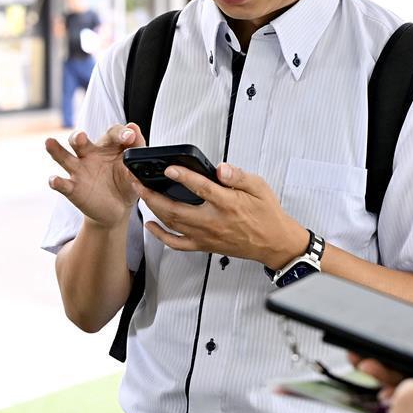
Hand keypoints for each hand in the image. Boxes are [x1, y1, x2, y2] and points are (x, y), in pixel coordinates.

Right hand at [46, 124, 144, 228]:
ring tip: (50, 142)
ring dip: (57, 150)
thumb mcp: (135, 166)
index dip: (120, 133)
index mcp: (108, 147)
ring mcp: (79, 171)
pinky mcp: (73, 188)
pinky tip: (55, 180)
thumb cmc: (125, 182)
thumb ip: (137, 147)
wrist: (118, 209)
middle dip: (78, 138)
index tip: (129, 137)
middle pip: (80, 141)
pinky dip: (57, 182)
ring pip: (64, 157)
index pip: (111, 134)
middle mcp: (89, 155)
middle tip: (81, 137)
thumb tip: (133, 128)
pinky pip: (63, 184)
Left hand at [136, 163, 308, 266]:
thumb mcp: (260, 188)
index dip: (183, 176)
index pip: (201, 188)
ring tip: (142, 195)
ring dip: (153, 209)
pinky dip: (161, 235)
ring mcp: (207, 235)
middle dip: (153, 195)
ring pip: (173, 224)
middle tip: (139, 181)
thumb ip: (239, 176)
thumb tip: (221, 168)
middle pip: (176, 209)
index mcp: (228, 204)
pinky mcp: (205, 245)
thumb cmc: (267, 214)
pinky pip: (177, 243)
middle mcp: (214, 221)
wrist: (274, 242)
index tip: (169, 168)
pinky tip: (151, 225)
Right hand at [355, 288, 412, 412]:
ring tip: (367, 368)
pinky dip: (404, 396)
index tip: (363, 325)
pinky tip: (390, 395)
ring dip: (383, 373)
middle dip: (375, 352)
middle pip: (401, 351)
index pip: (411, 324)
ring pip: (406, 375)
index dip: (386, 325)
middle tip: (355, 352)